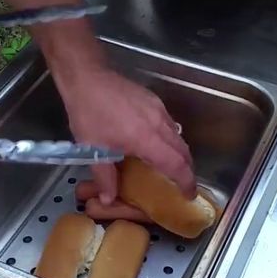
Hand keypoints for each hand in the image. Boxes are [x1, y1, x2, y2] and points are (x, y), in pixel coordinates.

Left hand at [58, 66, 195, 204]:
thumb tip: (109, 200)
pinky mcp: (153, 100)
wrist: (87, 78)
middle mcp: (159, 123)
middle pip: (183, 150)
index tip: (190, 194)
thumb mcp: (93, 149)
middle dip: (187, 169)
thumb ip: (104, 177)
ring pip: (177, 136)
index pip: (176, 164)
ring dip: (179, 153)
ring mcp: (158, 109)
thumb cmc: (89, 113)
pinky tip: (156, 143)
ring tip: (170, 166)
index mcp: (147, 139)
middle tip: (182, 184)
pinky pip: (169, 124)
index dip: (186, 181)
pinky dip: (170, 138)